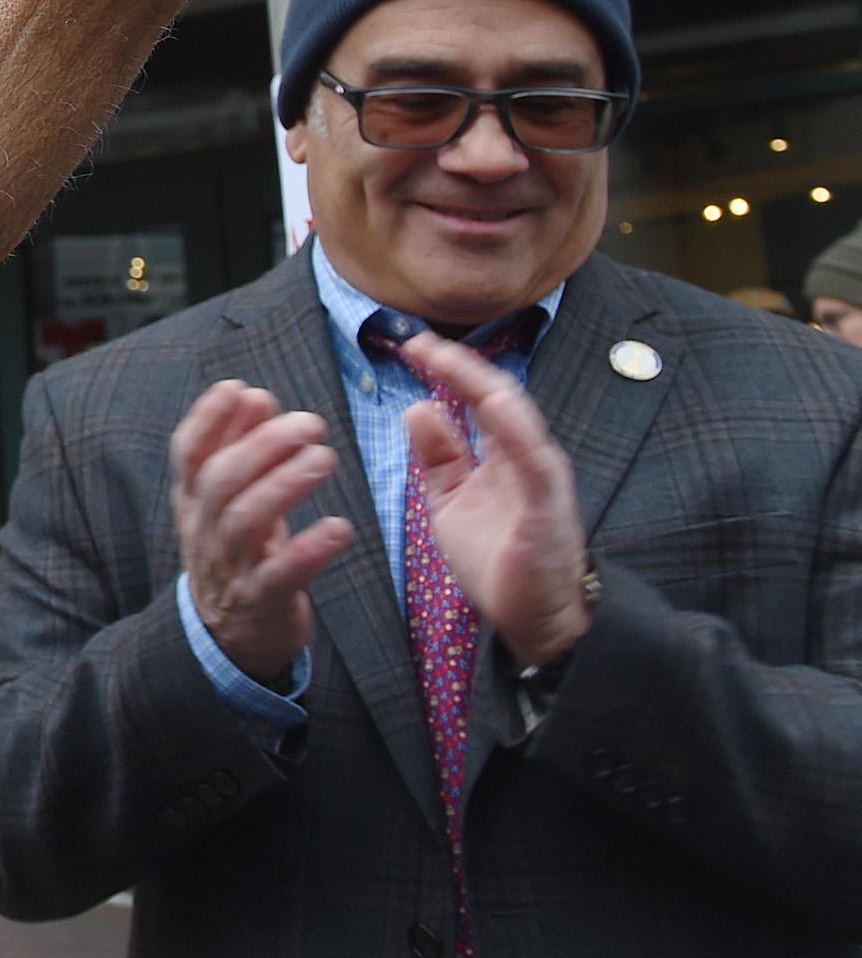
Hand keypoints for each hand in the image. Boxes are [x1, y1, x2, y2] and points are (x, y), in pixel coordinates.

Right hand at [172, 379, 355, 685]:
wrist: (230, 640)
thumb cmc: (238, 554)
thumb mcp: (229, 502)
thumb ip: (239, 448)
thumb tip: (253, 394)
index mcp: (193, 502)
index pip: (188, 453)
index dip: (209, 419)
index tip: (240, 389)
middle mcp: (204, 531)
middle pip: (220, 481)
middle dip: (261, 445)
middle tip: (310, 423)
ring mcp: (229, 568)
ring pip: (244, 522)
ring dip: (284, 486)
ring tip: (324, 459)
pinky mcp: (262, 602)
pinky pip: (281, 574)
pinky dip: (309, 549)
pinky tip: (339, 528)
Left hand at [398, 330, 591, 666]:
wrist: (533, 617)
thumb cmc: (498, 559)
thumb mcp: (451, 501)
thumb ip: (440, 457)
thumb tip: (420, 409)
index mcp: (504, 455)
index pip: (477, 399)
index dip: (448, 369)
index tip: (411, 345)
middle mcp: (526, 458)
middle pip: (497, 397)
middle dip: (460, 366)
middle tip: (420, 340)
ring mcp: (540, 479)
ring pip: (517, 420)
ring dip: (482, 385)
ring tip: (449, 357)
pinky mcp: (547, 507)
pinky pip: (534, 462)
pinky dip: (515, 430)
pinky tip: (492, 404)